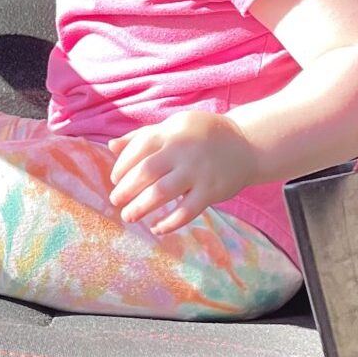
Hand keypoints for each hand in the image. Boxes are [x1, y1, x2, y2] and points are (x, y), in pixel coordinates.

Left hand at [107, 112, 258, 236]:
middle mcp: (182, 150)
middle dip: (126, 189)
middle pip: (146, 172)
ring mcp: (197, 171)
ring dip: (141, 207)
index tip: (115, 179)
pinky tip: (157, 229)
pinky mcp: (211, 190)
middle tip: (115, 201)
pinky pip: (187, 211)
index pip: (138, 148)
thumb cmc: (201, 135)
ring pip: (162, 192)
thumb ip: (143, 137)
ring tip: (129, 216)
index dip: (122, 165)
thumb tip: (110, 146)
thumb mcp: (173, 127)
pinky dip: (169, 223)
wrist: (247, 144)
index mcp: (170, 132)